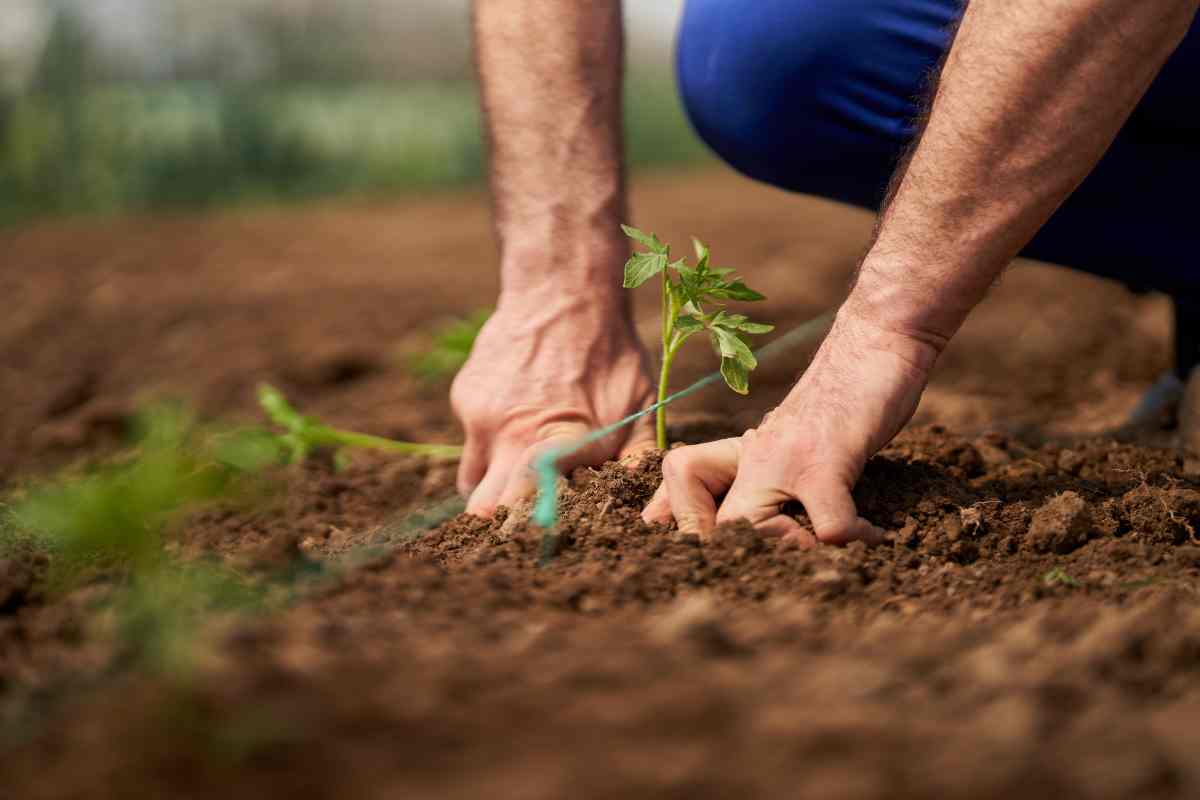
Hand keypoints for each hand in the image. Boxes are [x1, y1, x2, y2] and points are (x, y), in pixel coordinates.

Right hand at [451, 292, 655, 514]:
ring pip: (473, 480)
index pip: (529, 505)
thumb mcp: (641, 403)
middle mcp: (515, 436)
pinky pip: (473, 440)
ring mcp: (483, 418)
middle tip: (518, 523)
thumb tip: (644, 502)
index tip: (536, 538)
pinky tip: (518, 413)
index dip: (528, 528)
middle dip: (499, 521)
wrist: (563, 289)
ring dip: (492, 485)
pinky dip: (491, 440)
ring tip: (520, 470)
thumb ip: (638, 455)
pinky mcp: (466, 399)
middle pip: (484, 507)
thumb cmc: (611, 351)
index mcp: (562, 443)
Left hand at [642, 309, 938, 543]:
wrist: (876, 339)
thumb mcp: (795, 439)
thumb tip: (773, 525)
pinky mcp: (826, 458)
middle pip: (707, 526)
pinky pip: (829, 526)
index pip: (681, 488)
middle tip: (776, 574)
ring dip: (790, 555)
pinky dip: (854, 540)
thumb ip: (775, 476)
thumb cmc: (844, 397)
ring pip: (750, 530)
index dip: (682, 526)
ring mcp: (785, 458)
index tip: (699, 559)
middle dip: (733, 560)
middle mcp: (753, 457)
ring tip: (826, 554)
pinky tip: (876, 536)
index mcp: (743, 455)